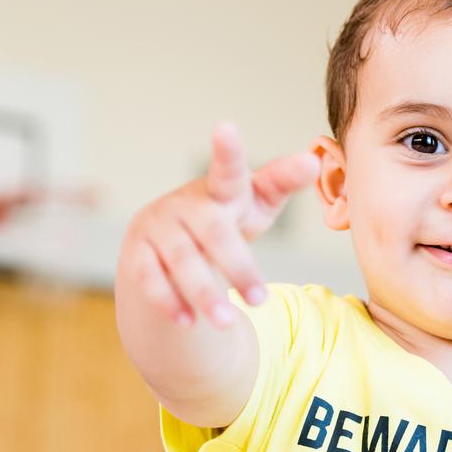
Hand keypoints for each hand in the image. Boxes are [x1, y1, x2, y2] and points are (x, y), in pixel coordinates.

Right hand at [121, 121, 320, 329]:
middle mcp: (187, 203)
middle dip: (238, 266)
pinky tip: (189, 323)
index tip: (225, 127)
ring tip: (227, 322)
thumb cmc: (224, 217)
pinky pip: (149, 279)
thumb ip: (282, 182)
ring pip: (181, 260)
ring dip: (203, 293)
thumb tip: (314, 159)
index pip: (227, 168)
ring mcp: (158, 227)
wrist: (168, 243)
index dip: (227, 151)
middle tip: (261, 299)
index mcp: (220, 188)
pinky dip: (169, 302)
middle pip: (213, 233)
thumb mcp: (255, 201)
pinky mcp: (137, 253)